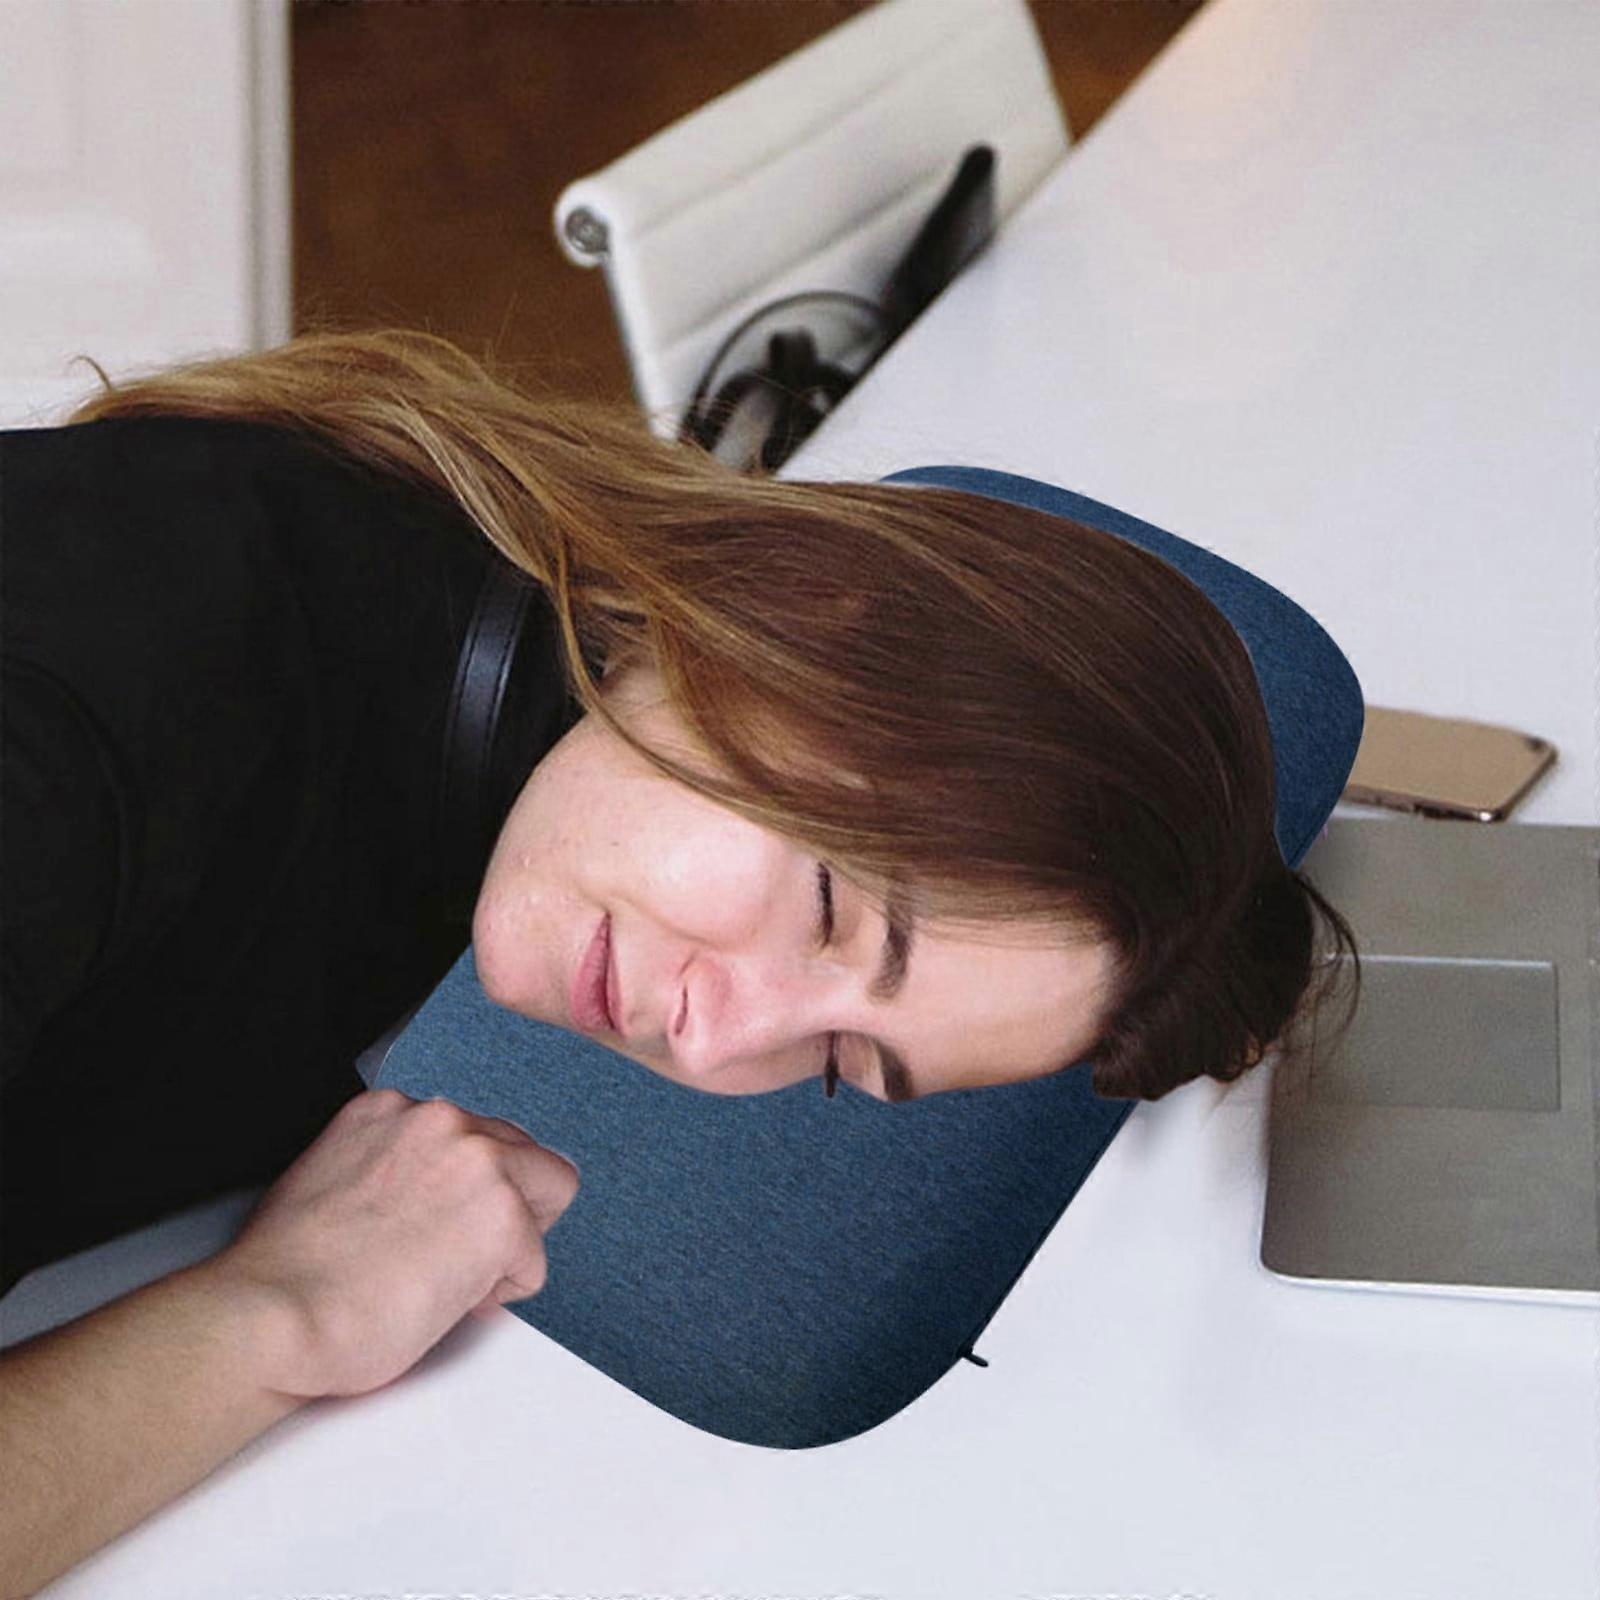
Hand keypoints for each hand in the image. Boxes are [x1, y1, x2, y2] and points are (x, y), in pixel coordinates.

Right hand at [205, 1089, 578, 1399]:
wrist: (273, 1316)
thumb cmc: (289, 1277)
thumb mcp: (334, 1181)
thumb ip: (394, 1170)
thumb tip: (429, 1201)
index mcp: (391, 1111)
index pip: (474, 1134)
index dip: (468, 1190)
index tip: (446, 1223)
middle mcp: (439, 1121)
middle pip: (524, 1154)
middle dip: (507, 1207)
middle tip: (462, 1258)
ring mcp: (477, 1161)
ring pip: (547, 1194)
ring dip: (510, 1244)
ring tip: (450, 1281)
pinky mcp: (502, 1214)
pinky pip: (534, 1261)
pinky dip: (503, 1291)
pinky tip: (448, 1301)